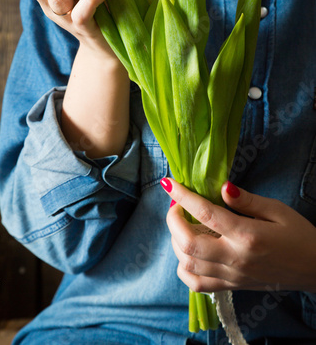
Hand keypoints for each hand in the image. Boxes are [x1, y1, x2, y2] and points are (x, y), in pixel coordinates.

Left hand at [162, 178, 315, 292]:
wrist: (314, 269)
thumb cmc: (298, 235)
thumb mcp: (277, 209)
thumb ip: (246, 200)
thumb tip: (220, 187)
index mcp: (247, 235)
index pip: (206, 213)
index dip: (183, 196)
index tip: (169, 183)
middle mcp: (235, 258)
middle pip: (188, 243)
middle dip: (173, 220)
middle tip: (176, 204)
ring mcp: (231, 276)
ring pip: (188, 265)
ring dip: (176, 241)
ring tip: (181, 224)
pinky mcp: (231, 286)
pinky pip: (197, 284)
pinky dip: (184, 268)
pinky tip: (188, 252)